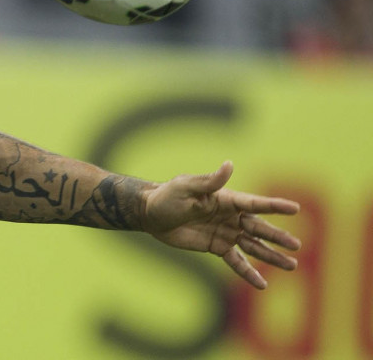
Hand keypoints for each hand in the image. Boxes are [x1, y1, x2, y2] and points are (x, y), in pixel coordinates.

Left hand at [141, 161, 300, 288]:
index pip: (254, 203)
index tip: (295, 209)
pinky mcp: (217, 247)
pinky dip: (249, 272)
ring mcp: (226, 232)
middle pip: (259, 228)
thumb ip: (210, 181)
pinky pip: (236, 261)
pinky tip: (262, 284)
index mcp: (226, 198)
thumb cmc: (167, 196)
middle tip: (297, 245)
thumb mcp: (186, 186)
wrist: (150, 214)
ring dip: (272, 256)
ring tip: (292, 266)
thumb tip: (229, 164)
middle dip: (277, 237)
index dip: (274, 206)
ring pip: (254, 246)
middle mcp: (230, 216)